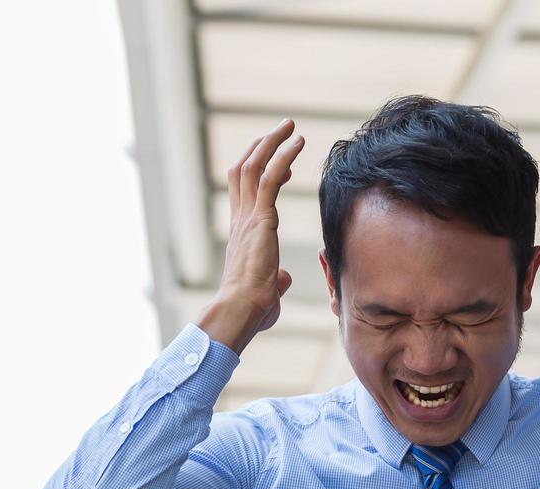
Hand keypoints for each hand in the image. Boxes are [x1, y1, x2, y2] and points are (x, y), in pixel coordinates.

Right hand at [197, 118, 305, 353]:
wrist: (240, 312)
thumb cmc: (252, 309)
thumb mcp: (269, 291)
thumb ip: (277, 280)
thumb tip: (284, 278)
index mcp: (241, 234)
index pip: (245, 192)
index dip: (261, 172)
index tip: (284, 165)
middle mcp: (240, 220)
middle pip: (244, 169)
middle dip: (262, 146)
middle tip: (282, 129)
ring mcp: (248, 218)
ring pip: (254, 166)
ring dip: (272, 141)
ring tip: (289, 124)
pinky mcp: (260, 219)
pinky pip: (271, 178)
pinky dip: (284, 155)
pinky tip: (299, 142)